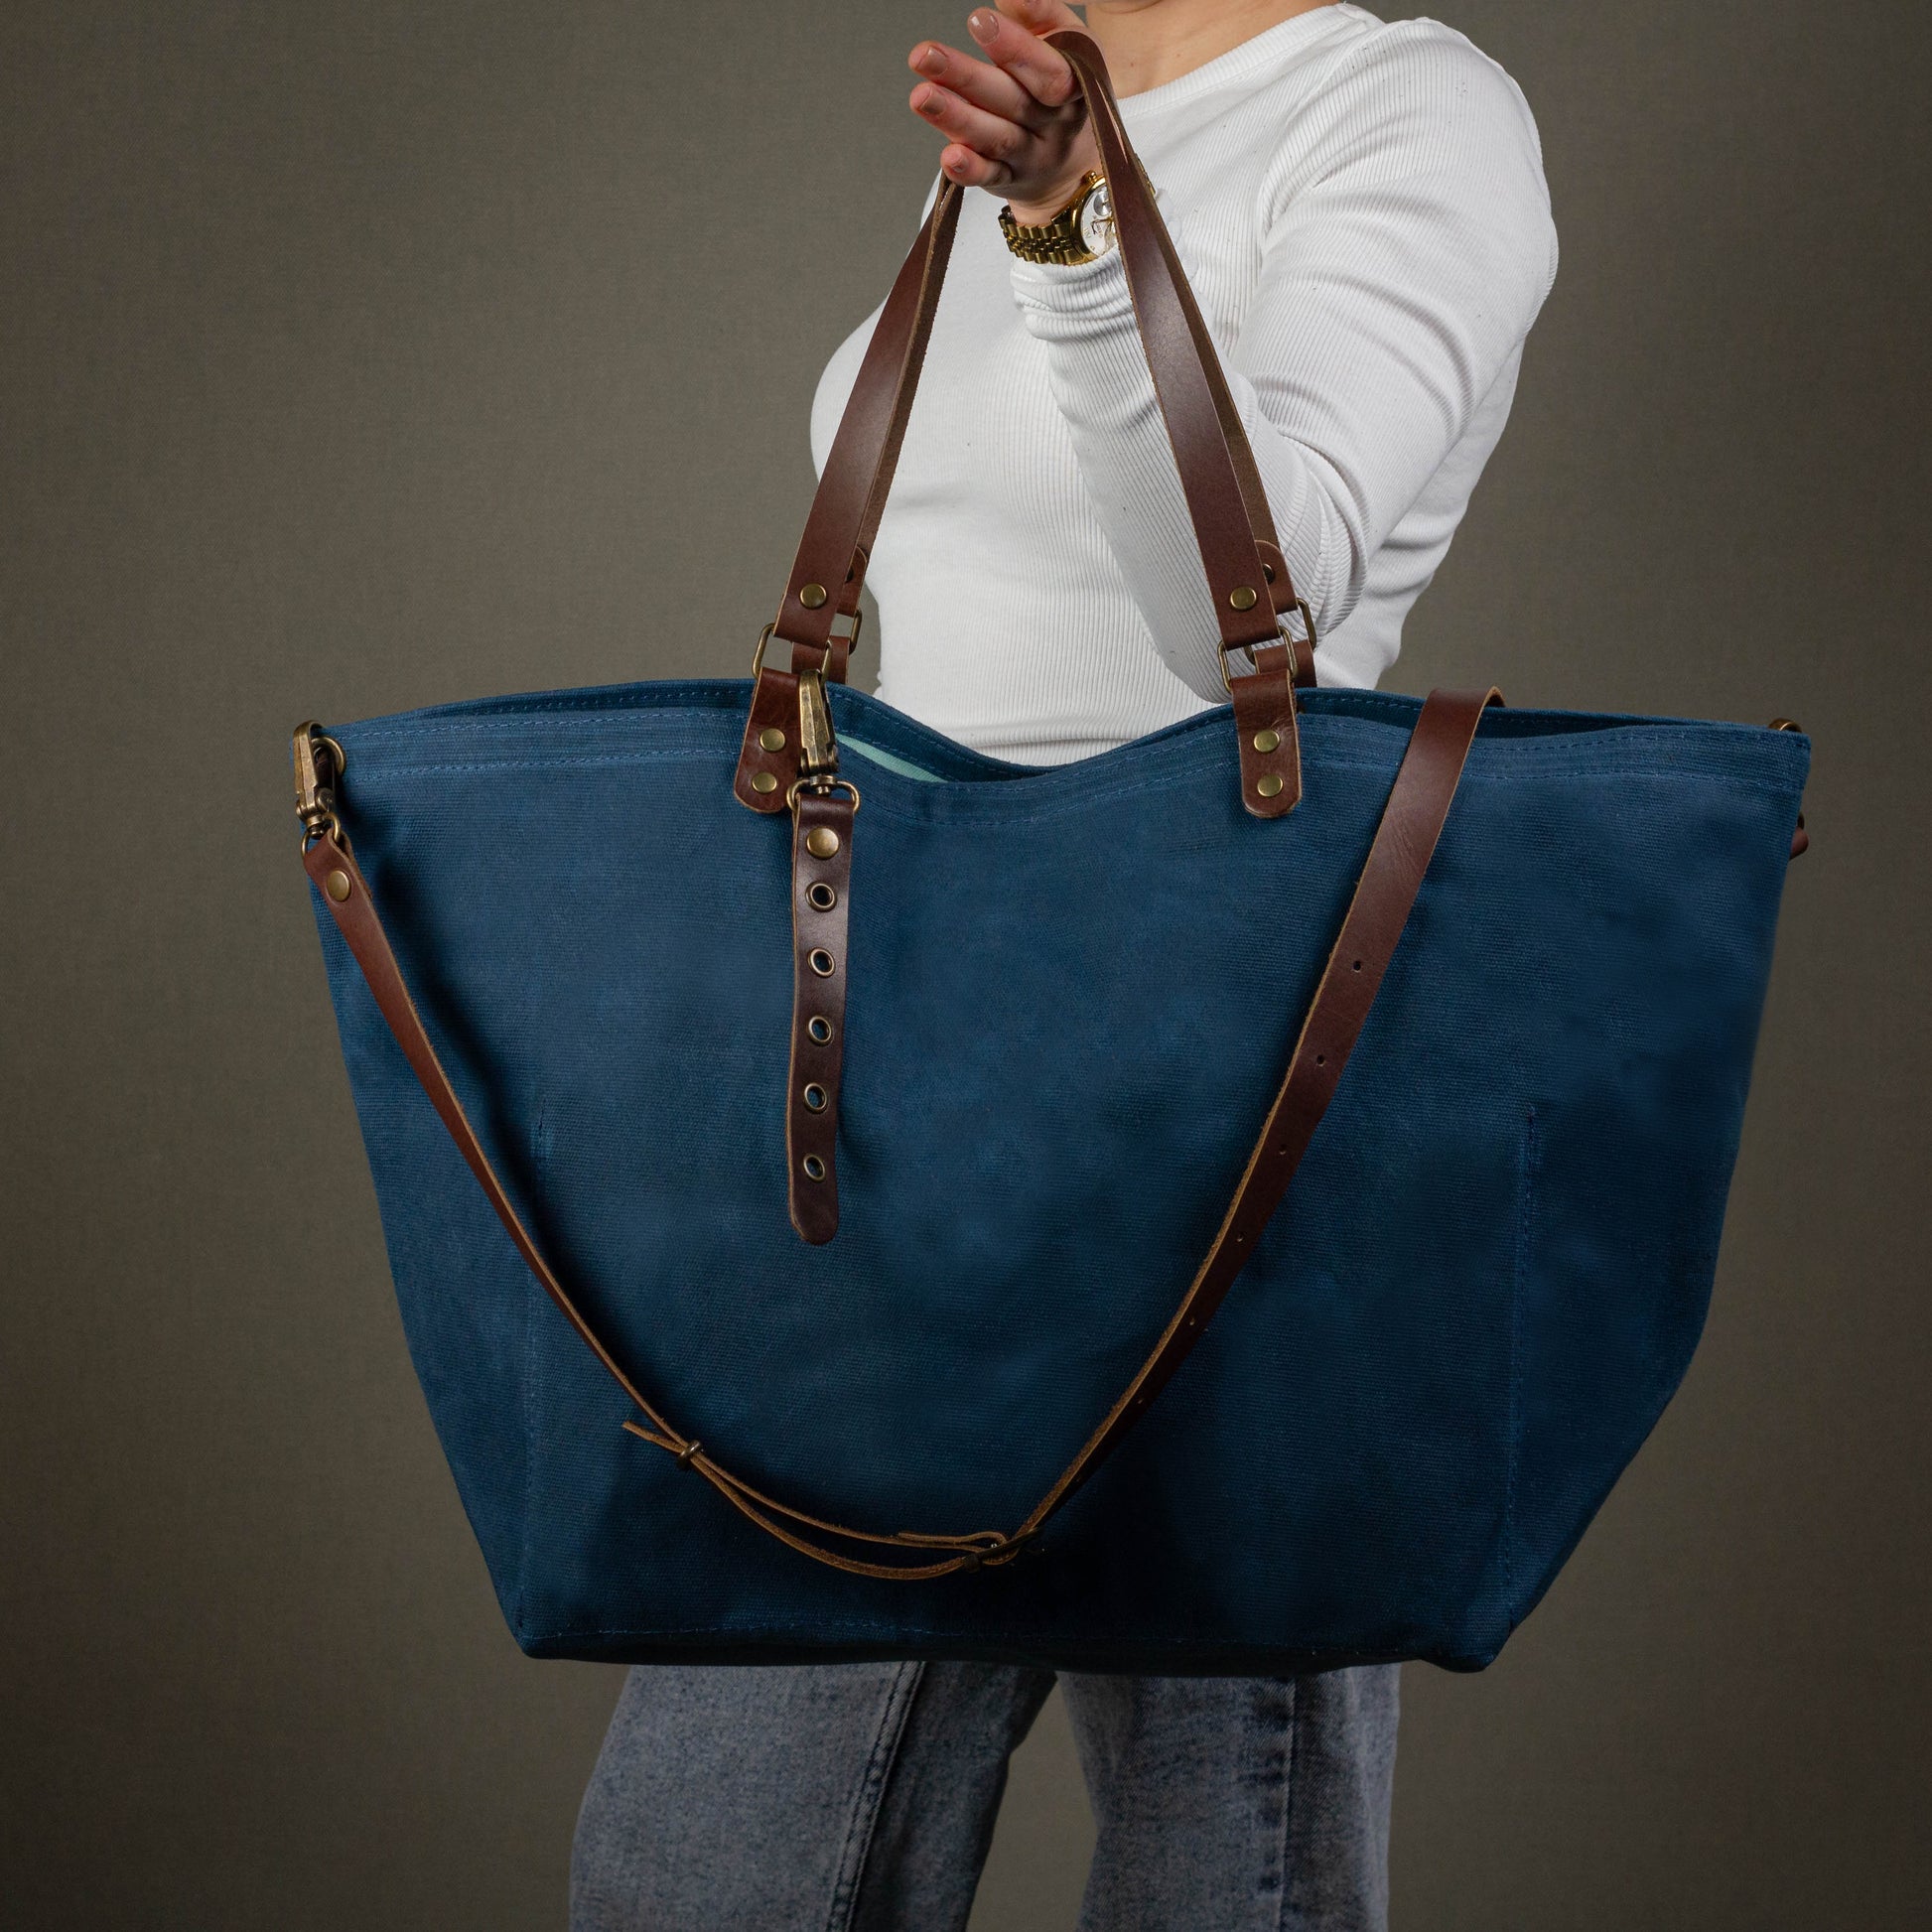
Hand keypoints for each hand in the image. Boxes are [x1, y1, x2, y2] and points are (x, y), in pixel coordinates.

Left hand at [907, 2, 1100, 223]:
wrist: (1072, 161)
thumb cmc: (1058, 85)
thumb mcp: (1061, 43)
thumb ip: (1037, 14)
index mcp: (1076, 83)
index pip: (1049, 70)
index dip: (1014, 47)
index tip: (978, 21)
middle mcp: (1056, 123)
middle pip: (1012, 101)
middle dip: (966, 77)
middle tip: (924, 55)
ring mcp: (1032, 155)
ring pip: (996, 138)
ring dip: (956, 118)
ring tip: (920, 96)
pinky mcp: (1009, 180)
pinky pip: (989, 177)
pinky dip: (969, 169)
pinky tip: (948, 156)